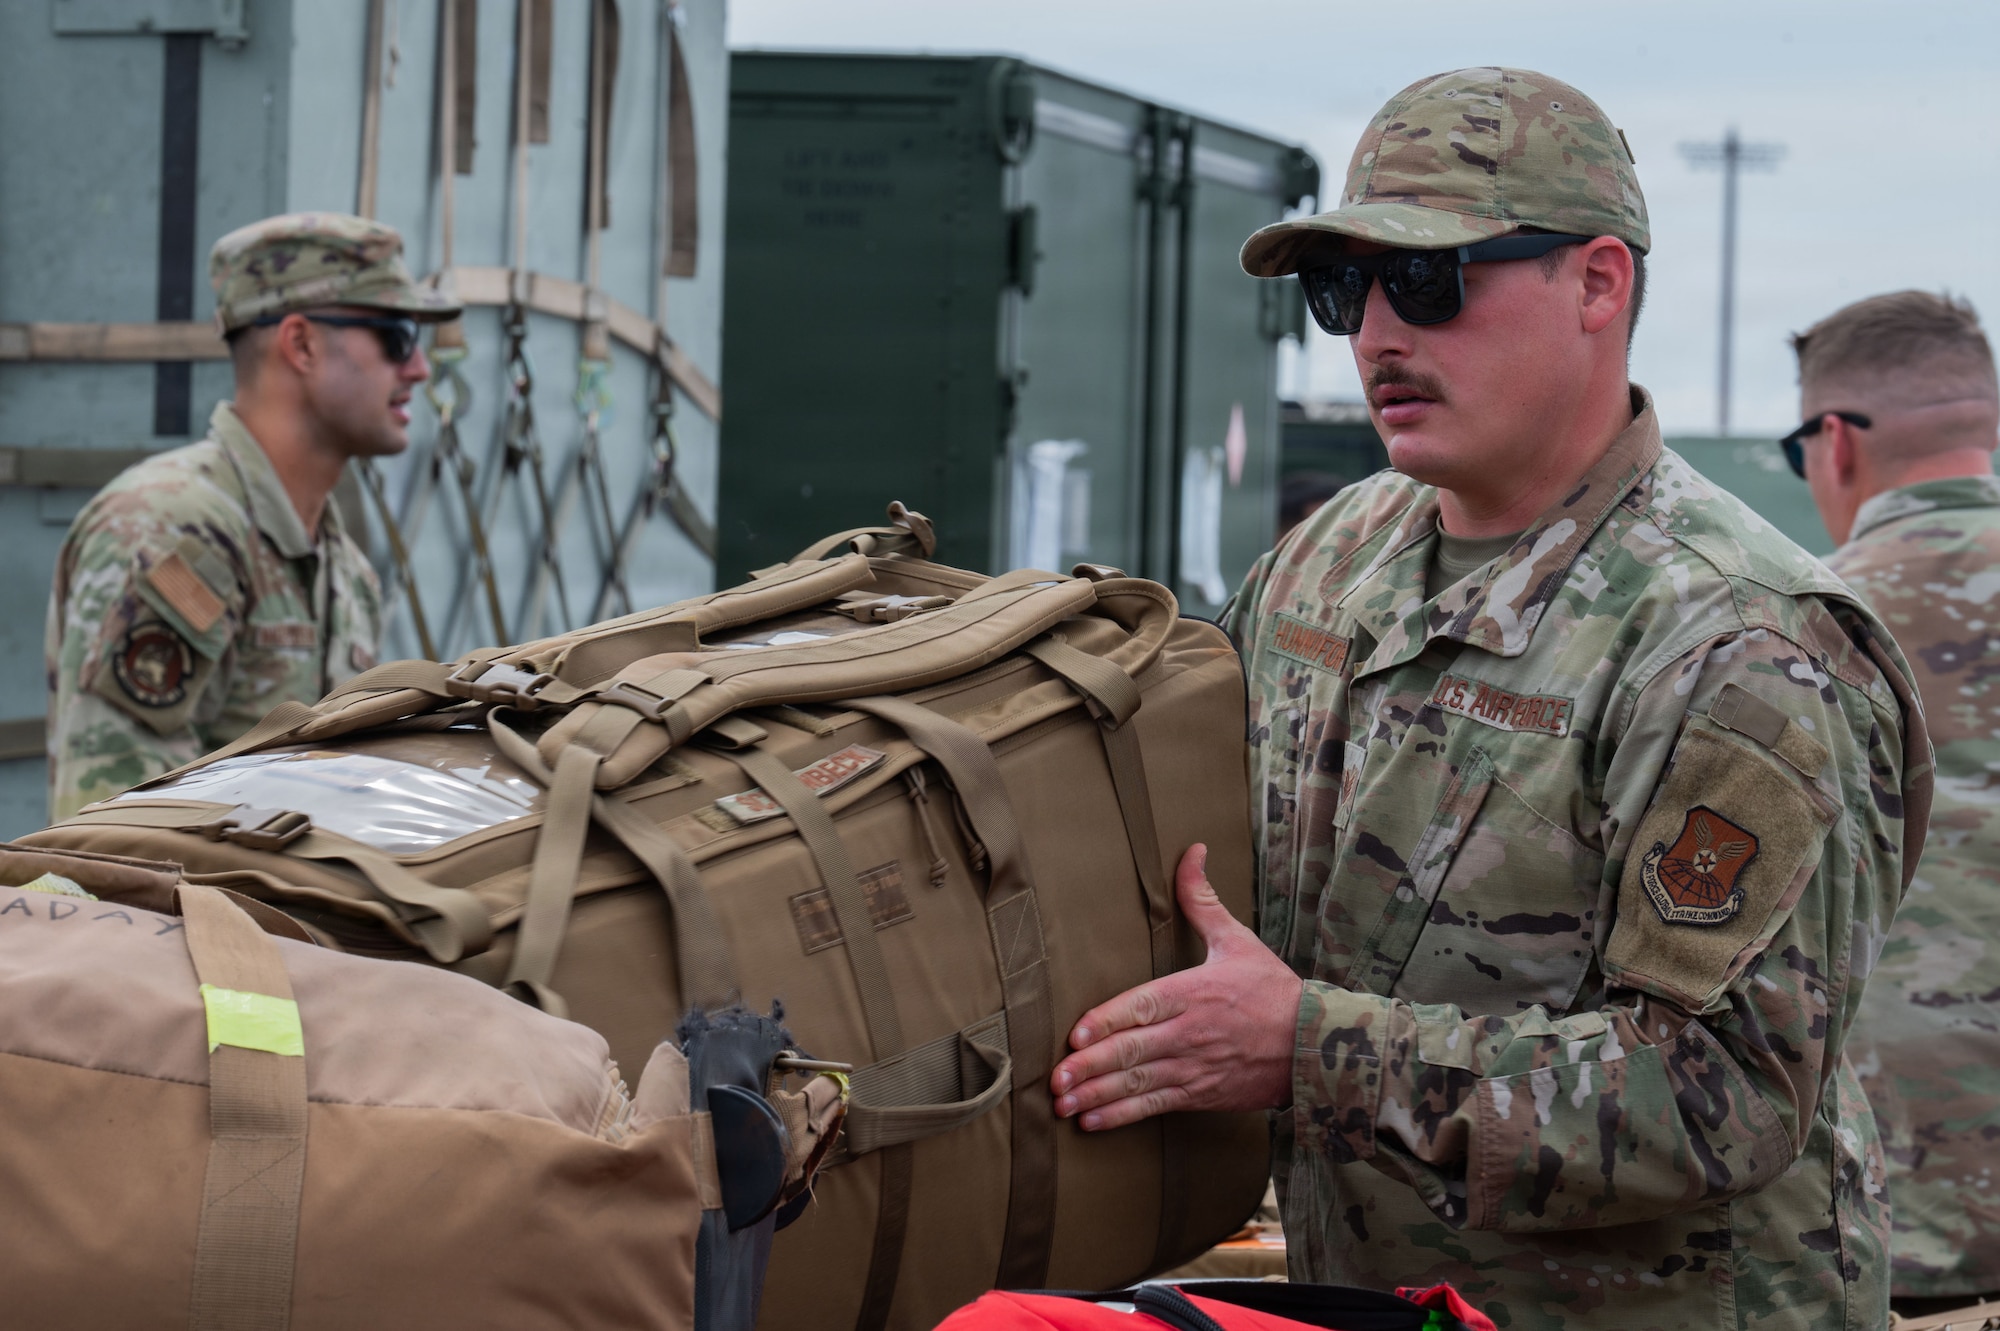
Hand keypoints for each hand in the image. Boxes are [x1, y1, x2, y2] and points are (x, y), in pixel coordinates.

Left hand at [1051, 844, 1302, 1130]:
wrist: (1314, 1044)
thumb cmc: (1272, 989)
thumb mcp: (1237, 939)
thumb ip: (1201, 900)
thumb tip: (1190, 851)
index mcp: (1194, 992)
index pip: (1143, 1006)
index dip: (1108, 1021)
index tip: (1076, 1034)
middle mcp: (1190, 1032)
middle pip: (1134, 1050)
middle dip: (1091, 1066)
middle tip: (1055, 1079)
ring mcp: (1194, 1067)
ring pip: (1139, 1082)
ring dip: (1098, 1096)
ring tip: (1063, 1105)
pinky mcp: (1201, 1093)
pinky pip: (1156, 1106)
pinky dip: (1124, 1115)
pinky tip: (1093, 1122)